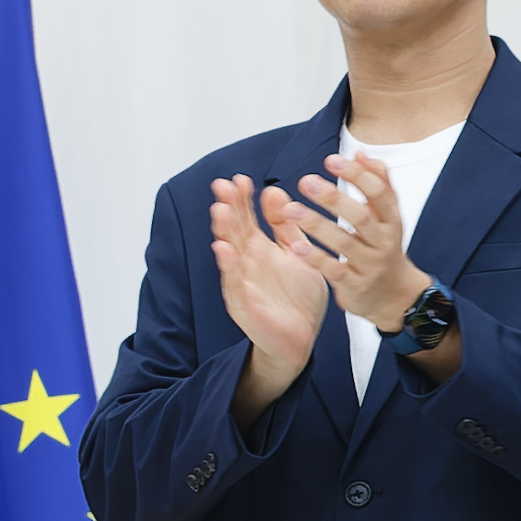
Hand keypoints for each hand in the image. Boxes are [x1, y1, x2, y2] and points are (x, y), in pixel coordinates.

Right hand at [210, 176, 329, 423]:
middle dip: (228, 209)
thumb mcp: (297, 254)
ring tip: (220, 211)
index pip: (246, 219)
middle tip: (222, 186)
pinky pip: (234, 284)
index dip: (241, 200)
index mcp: (259, 250)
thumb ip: (286, 226)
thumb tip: (274, 191)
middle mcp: (246, 264)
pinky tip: (224, 250)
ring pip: (229, 255)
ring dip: (223, 233)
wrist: (300, 341)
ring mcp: (242, 284)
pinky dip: (229, 268)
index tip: (240, 179)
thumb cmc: (297, 299)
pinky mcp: (244, 306)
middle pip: (234, 232)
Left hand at [280, 152, 441, 333]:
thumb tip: (362, 153)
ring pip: (345, 243)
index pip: (380, 193)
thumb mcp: (387, 218)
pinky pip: (335, 270)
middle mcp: (383, 241)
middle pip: (361, 216)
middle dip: (334, 198)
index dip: (358, 175)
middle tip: (305, 181)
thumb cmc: (383, 248)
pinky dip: (316, 258)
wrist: (396, 297)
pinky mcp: (355, 285)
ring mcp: (370, 264)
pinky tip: (295, 246)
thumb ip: (377, 185)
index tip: (331, 159)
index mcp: (391, 220)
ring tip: (290, 209)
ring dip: (317, 225)